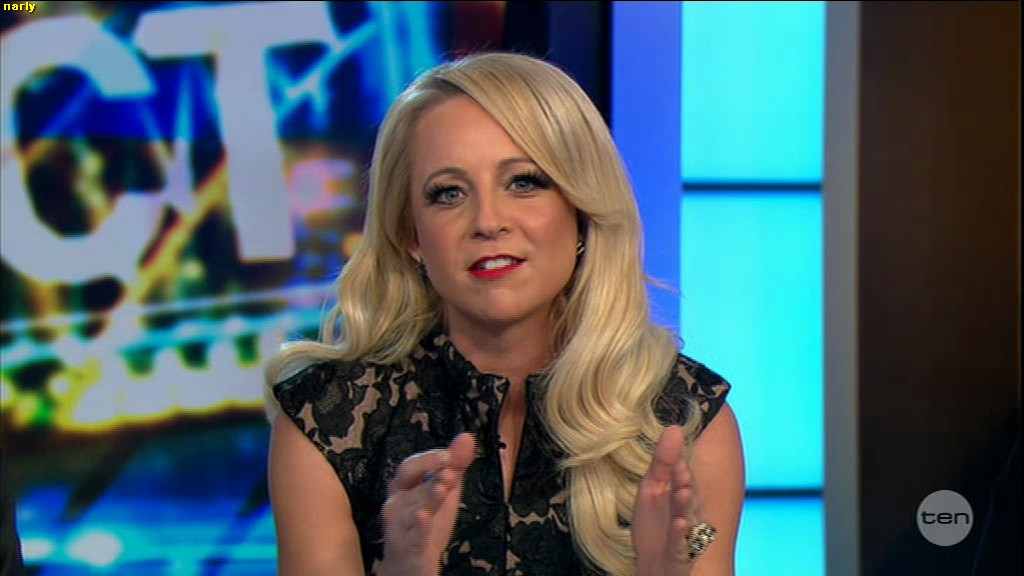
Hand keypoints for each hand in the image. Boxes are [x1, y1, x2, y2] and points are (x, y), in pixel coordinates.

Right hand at [379, 433, 475, 575]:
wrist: (411, 563)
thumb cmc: (425, 523)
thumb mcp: (443, 491)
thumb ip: (454, 465)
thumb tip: (467, 437)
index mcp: (404, 487)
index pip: (412, 464)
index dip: (430, 457)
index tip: (450, 454)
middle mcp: (396, 502)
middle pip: (406, 479)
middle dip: (426, 469)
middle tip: (449, 466)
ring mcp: (399, 524)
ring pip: (409, 506)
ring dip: (426, 495)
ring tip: (442, 486)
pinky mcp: (407, 545)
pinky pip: (411, 534)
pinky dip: (417, 525)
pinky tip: (424, 516)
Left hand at [633, 425, 706, 575]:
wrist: (655, 566)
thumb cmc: (656, 525)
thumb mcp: (653, 490)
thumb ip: (663, 462)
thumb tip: (674, 427)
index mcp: (681, 495)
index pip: (682, 477)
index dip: (678, 464)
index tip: (675, 445)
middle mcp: (687, 513)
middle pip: (687, 496)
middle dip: (685, 483)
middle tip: (681, 470)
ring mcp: (684, 536)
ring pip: (687, 519)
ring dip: (685, 506)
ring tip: (683, 492)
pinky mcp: (680, 556)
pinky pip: (682, 547)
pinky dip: (681, 536)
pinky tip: (679, 524)